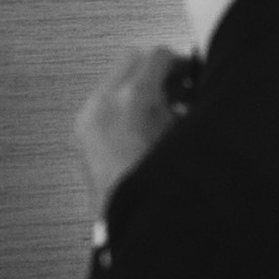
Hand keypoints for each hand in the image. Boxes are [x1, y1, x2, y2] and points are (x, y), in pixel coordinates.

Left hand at [74, 46, 183, 215]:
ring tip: (168, 111)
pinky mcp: (81, 133)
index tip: (194, 74)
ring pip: (116, 80)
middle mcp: (104, 102)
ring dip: (142, 86)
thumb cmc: (164, 184)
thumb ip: (192, 101)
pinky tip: (147, 126)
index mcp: (134, 99)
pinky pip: (104, 102)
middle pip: (133, 60)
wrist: (132, 222)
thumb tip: (197, 85)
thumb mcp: (189, 135)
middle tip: (182, 88)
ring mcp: (88, 117)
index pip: (158, 56)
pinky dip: (125, 104)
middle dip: (159, 70)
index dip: (182, 63)